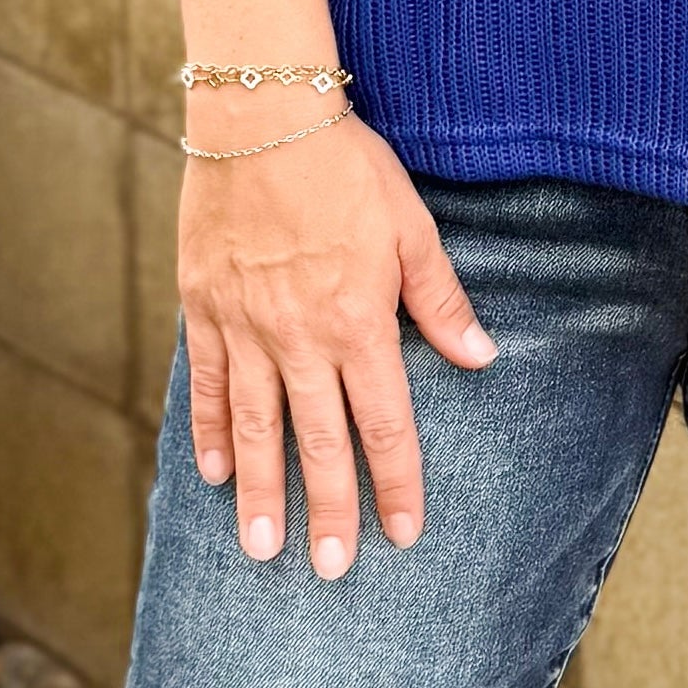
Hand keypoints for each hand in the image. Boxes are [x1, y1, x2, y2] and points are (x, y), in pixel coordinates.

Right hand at [181, 112, 496, 575]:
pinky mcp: (205, 308)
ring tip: (262, 550)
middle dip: (327, 511)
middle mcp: (300, 337)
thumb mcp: (411, 227)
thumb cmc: (346, 166)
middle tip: (330, 570)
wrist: (260, 117)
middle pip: (316, 441)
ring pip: (255, 427)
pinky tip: (216, 474)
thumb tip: (481, 358)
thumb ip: (440, 300)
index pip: (383, 423)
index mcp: (359, 321)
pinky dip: (210, 431)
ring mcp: (246, 326)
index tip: (403, 532)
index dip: (395, 482)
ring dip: (261, 493)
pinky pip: (207, 384)